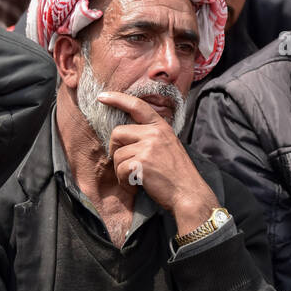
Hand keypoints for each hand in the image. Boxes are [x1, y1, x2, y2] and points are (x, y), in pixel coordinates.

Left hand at [101, 91, 218, 232]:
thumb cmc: (177, 174)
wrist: (188, 193)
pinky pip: (120, 169)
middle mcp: (154, 133)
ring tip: (135, 178)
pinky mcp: (142, 162)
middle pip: (118, 133)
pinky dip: (124, 181)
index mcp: (161, 127)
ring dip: (121, 170)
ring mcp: (148, 146)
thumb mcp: (168, 145)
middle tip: (125, 164)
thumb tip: (125, 135)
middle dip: (115, 150)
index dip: (117, 99)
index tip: (102, 97)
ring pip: (117, 154)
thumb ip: (151, 136)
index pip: (137, 105)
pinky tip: (135, 184)